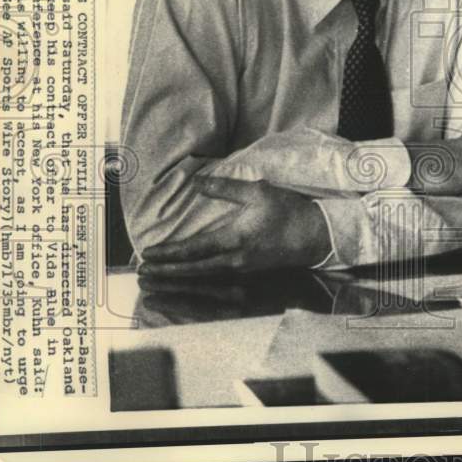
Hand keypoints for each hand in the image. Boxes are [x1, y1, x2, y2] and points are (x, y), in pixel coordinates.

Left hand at [138, 177, 330, 275]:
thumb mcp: (258, 192)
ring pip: (203, 276)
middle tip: (143, 274)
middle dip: (166, 272)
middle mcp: (235, 260)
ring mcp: (243, 269)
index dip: (169, 253)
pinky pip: (216, 278)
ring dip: (179, 277)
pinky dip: (197, 278)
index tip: (148, 255)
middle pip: (193, 269)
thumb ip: (226, 189)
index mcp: (234, 239)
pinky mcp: (250, 271)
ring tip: (160, 277)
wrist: (318, 236)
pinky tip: (190, 276)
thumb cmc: (288, 211)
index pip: (194, 249)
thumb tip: (197, 183)